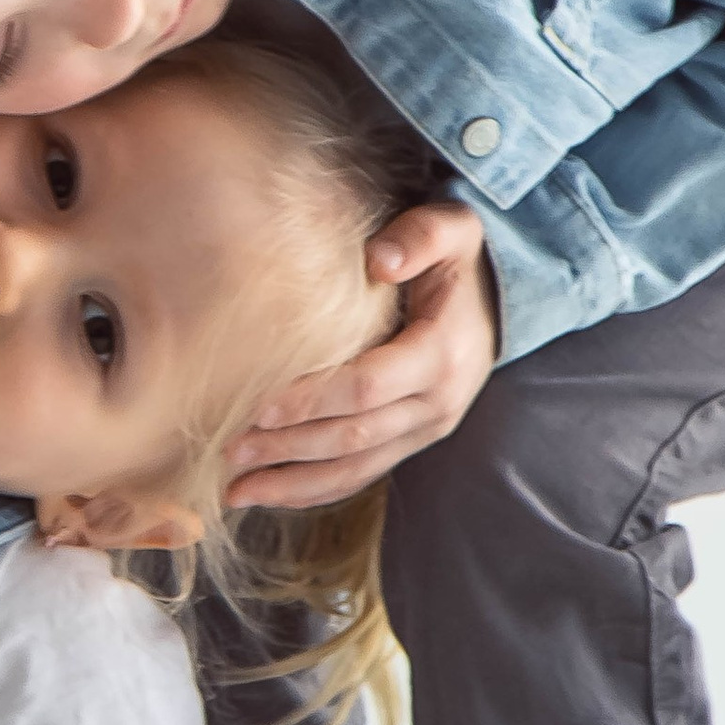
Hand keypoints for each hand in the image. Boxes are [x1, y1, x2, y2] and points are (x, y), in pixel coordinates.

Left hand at [226, 201, 497, 508]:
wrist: (495, 301)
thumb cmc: (454, 260)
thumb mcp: (452, 230)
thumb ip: (419, 237)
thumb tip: (378, 261)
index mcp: (440, 355)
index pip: (366, 388)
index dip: (311, 400)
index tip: (257, 406)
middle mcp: (436, 404)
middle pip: (352, 436)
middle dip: (288, 447)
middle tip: (229, 449)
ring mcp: (424, 431)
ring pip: (354, 469)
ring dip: (292, 482)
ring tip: (234, 489)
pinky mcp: (409, 444)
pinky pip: (360, 475)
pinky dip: (312, 489)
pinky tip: (268, 494)